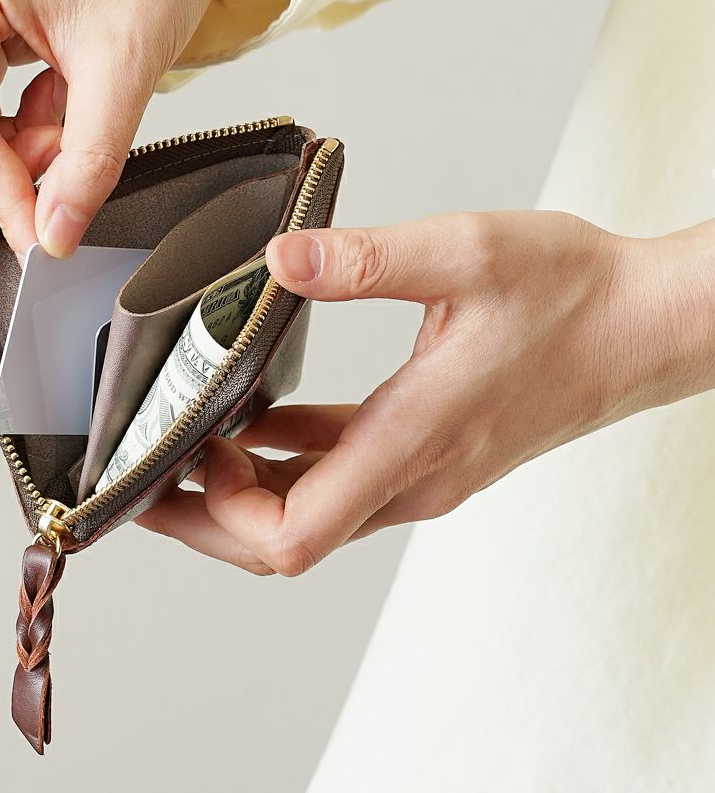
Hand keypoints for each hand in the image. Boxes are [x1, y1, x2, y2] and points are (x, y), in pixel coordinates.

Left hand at [136, 211, 714, 575]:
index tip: (186, 456)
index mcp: (414, 440)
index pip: (294, 533)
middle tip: (150, 478)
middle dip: (207, 521)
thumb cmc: (574, 295)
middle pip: (286, 542)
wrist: (645, 325)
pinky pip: (339, 475)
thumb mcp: (466, 253)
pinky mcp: (430, 450)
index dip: (222, 513)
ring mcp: (422, 470)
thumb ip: (366, 259)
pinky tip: (254, 423)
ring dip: (240, 496)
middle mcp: (413, 476)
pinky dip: (284, 462)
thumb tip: (280, 260)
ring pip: (309, 516)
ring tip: (185, 450)